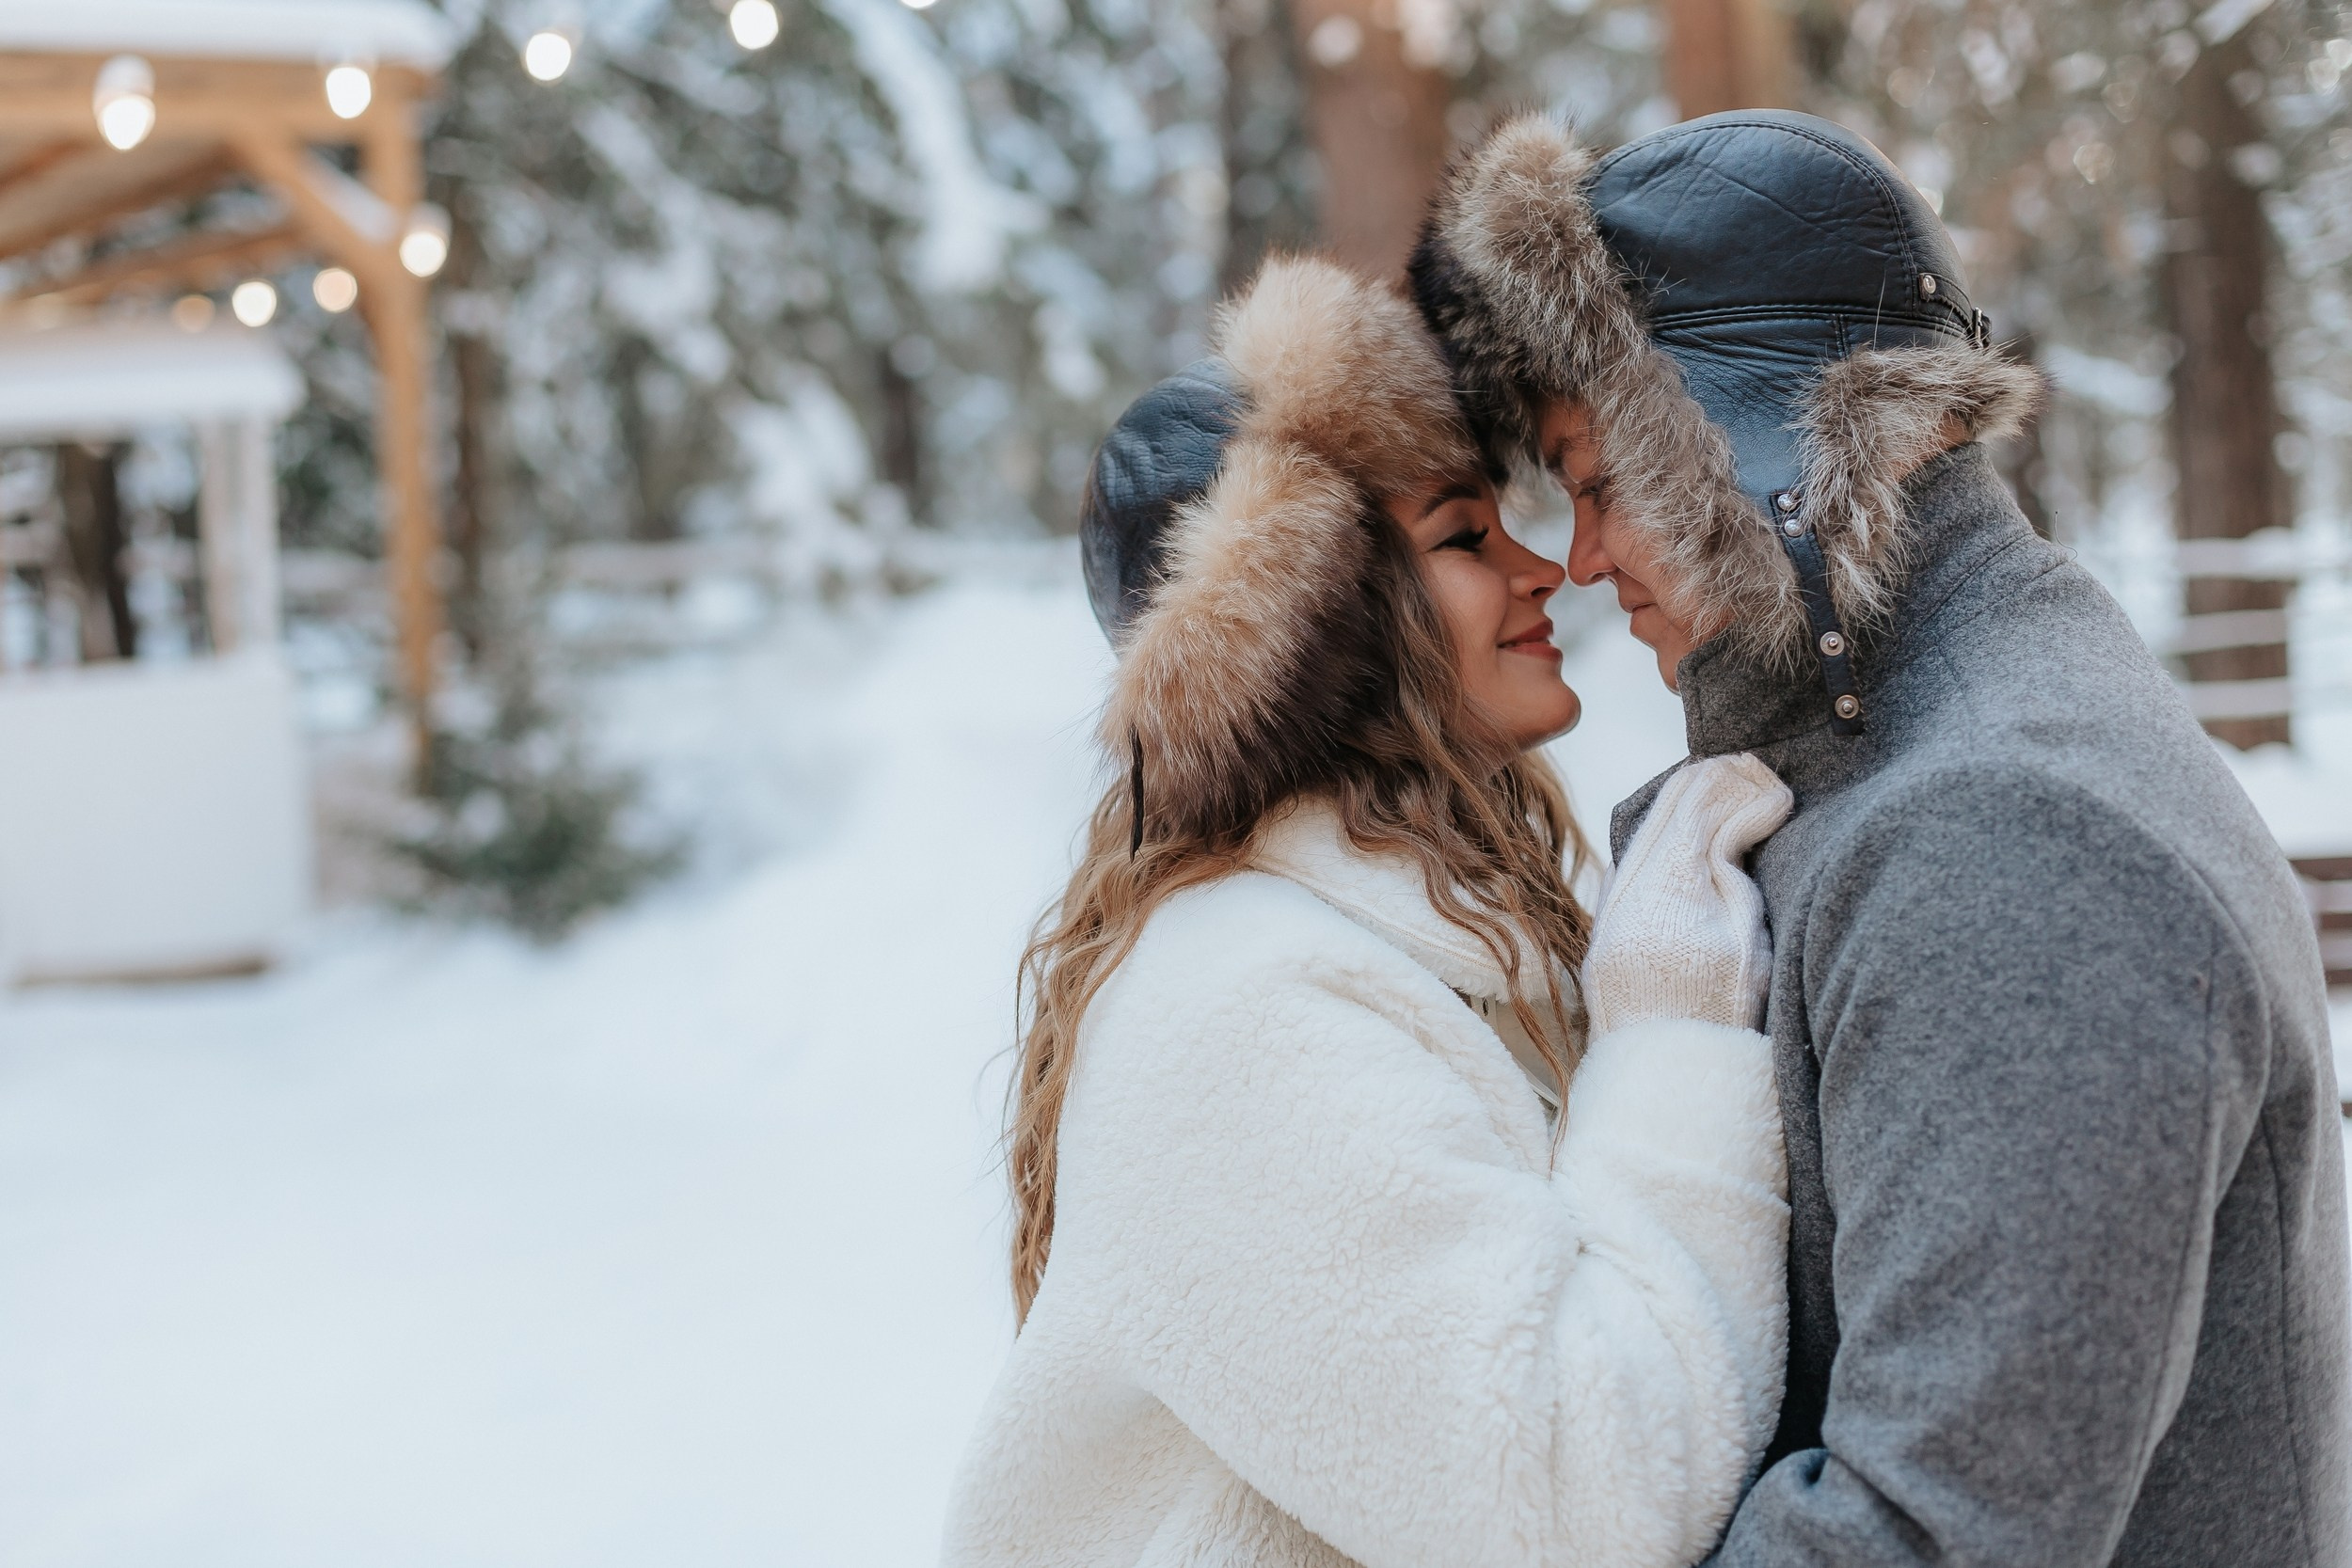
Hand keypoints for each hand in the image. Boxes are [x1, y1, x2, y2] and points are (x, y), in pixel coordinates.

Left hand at [1582, 754, 1793, 1035]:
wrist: (1668, 1084)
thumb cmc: (1720, 1016)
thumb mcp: (1747, 937)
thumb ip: (1737, 868)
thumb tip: (1748, 807)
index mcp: (1668, 892)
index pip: (1697, 810)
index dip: (1737, 787)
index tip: (1772, 785)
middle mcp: (1626, 897)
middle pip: (1663, 816)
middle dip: (1706, 789)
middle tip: (1746, 774)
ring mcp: (1608, 919)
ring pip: (1641, 840)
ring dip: (1680, 815)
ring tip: (1720, 798)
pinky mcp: (1601, 939)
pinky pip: (1628, 873)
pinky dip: (1658, 849)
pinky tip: (1684, 846)